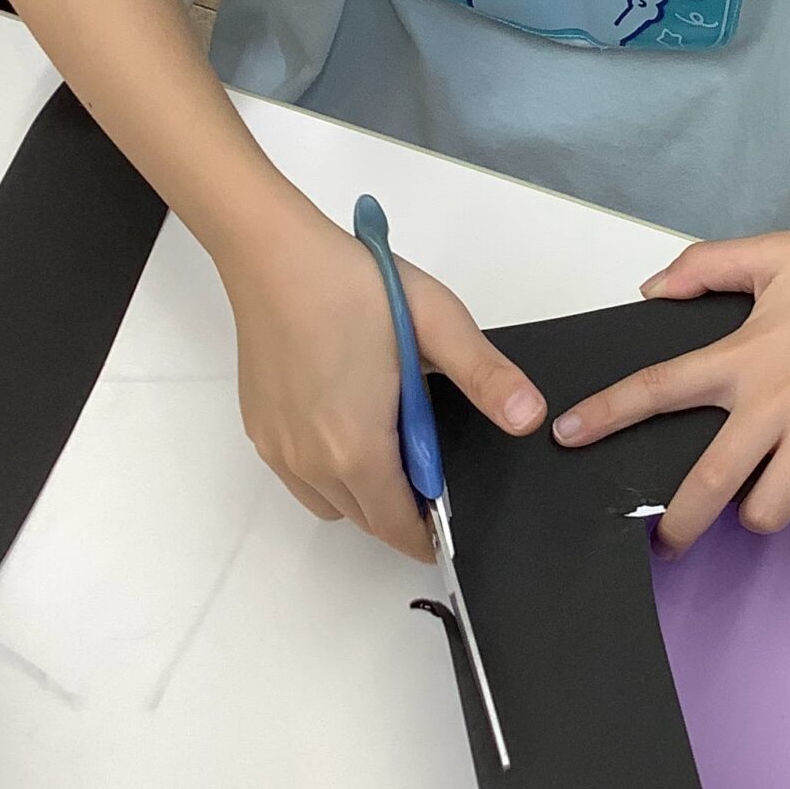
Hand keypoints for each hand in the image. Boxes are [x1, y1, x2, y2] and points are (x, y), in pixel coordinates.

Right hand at [217, 195, 544, 556]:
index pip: (397, 525)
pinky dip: (329, 473)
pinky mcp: (258, 429)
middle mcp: (311, 460)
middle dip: (400, 514)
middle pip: (363, 519)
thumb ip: (486, 377)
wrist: (273, 254)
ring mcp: (278, 447)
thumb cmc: (353, 285)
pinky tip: (348, 424)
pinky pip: (300, 478)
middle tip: (430, 475)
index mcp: (357, 445)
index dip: (428, 534)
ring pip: (329, 503)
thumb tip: (530, 417)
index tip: (451, 526)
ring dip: (363, 495)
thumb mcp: (437, 323)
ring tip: (391, 447)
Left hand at [552, 223, 789, 554]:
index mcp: (743, 357)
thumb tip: (652, 288)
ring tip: (761, 505)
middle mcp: (775, 404)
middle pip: (708, 486)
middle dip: (679, 527)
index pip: (657, 390)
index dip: (605, 415)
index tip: (568, 436)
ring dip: (758, 517)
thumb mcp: (771, 252)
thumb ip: (706, 265)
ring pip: (770, 511)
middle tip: (670, 543)